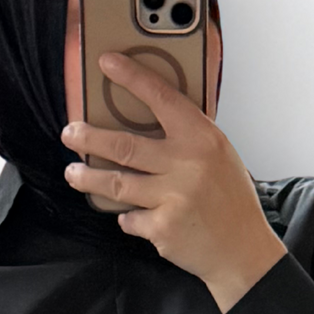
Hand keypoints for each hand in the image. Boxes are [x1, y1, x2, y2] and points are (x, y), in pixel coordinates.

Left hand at [62, 57, 286, 312]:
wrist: (243, 251)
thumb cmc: (230, 201)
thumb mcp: (219, 156)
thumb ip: (187, 139)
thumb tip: (145, 120)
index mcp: (203, 138)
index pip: (161, 98)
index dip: (132, 77)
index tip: (107, 62)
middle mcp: (187, 164)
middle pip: (124, 145)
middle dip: (89, 138)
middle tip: (70, 133)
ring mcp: (173, 197)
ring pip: (115, 183)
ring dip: (88, 179)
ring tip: (74, 173)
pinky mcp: (162, 228)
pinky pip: (129, 218)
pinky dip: (127, 217)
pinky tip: (132, 216)